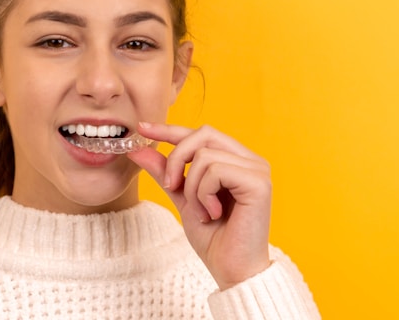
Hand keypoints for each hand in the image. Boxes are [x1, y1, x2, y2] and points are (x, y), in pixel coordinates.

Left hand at [126, 122, 271, 289]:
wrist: (231, 270)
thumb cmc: (214, 237)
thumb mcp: (182, 197)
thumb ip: (166, 171)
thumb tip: (138, 148)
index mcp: (236, 159)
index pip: (201, 133)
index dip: (170, 129)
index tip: (142, 128)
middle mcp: (250, 159)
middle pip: (203, 133)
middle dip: (178, 158)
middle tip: (171, 186)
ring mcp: (257, 169)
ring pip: (205, 156)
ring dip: (192, 187)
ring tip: (203, 211)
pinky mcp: (259, 182)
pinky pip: (215, 171)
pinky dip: (203, 194)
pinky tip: (213, 213)